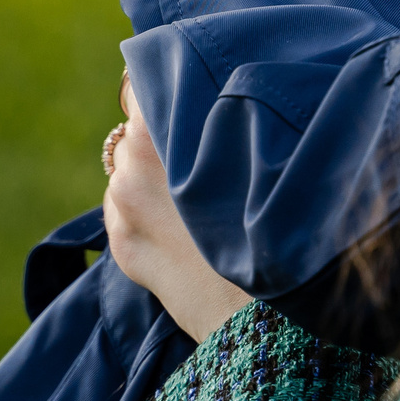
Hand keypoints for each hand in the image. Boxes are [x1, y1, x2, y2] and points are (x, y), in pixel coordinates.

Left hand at [104, 75, 250, 339]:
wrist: (264, 317)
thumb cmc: (276, 225)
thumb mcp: (255, 157)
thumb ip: (220, 122)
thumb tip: (204, 97)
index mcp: (158, 135)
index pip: (141, 83)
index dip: (167, 87)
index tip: (189, 96)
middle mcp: (130, 167)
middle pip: (135, 130)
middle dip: (162, 139)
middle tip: (204, 155)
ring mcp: (123, 210)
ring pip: (128, 171)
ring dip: (153, 177)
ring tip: (198, 200)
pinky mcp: (123, 247)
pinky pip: (124, 209)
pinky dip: (147, 211)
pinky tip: (185, 227)